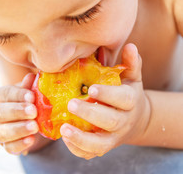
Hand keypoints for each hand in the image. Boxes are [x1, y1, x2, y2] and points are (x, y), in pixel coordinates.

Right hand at [0, 73, 38, 154]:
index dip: (18, 95)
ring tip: (35, 126)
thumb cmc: (23, 99)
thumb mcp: (25, 90)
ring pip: (3, 132)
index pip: (5, 94)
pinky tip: (31, 139)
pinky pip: (9, 147)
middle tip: (34, 111)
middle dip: (18, 112)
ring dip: (19, 129)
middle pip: (1, 113)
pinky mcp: (4, 144)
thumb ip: (28, 85)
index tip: (32, 96)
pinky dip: (20, 144)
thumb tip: (32, 76)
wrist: (19, 116)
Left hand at [60, 43, 150, 159]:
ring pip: (101, 144)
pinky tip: (65, 137)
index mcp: (130, 101)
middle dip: (91, 113)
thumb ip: (130, 63)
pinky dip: (78, 148)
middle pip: (110, 121)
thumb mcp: (132, 78)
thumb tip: (130, 45)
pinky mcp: (104, 147)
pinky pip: (91, 153)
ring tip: (64, 128)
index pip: (122, 98)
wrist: (134, 119)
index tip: (91, 88)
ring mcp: (114, 137)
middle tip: (71, 103)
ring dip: (82, 138)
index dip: (108, 94)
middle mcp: (123, 121)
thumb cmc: (128, 94)